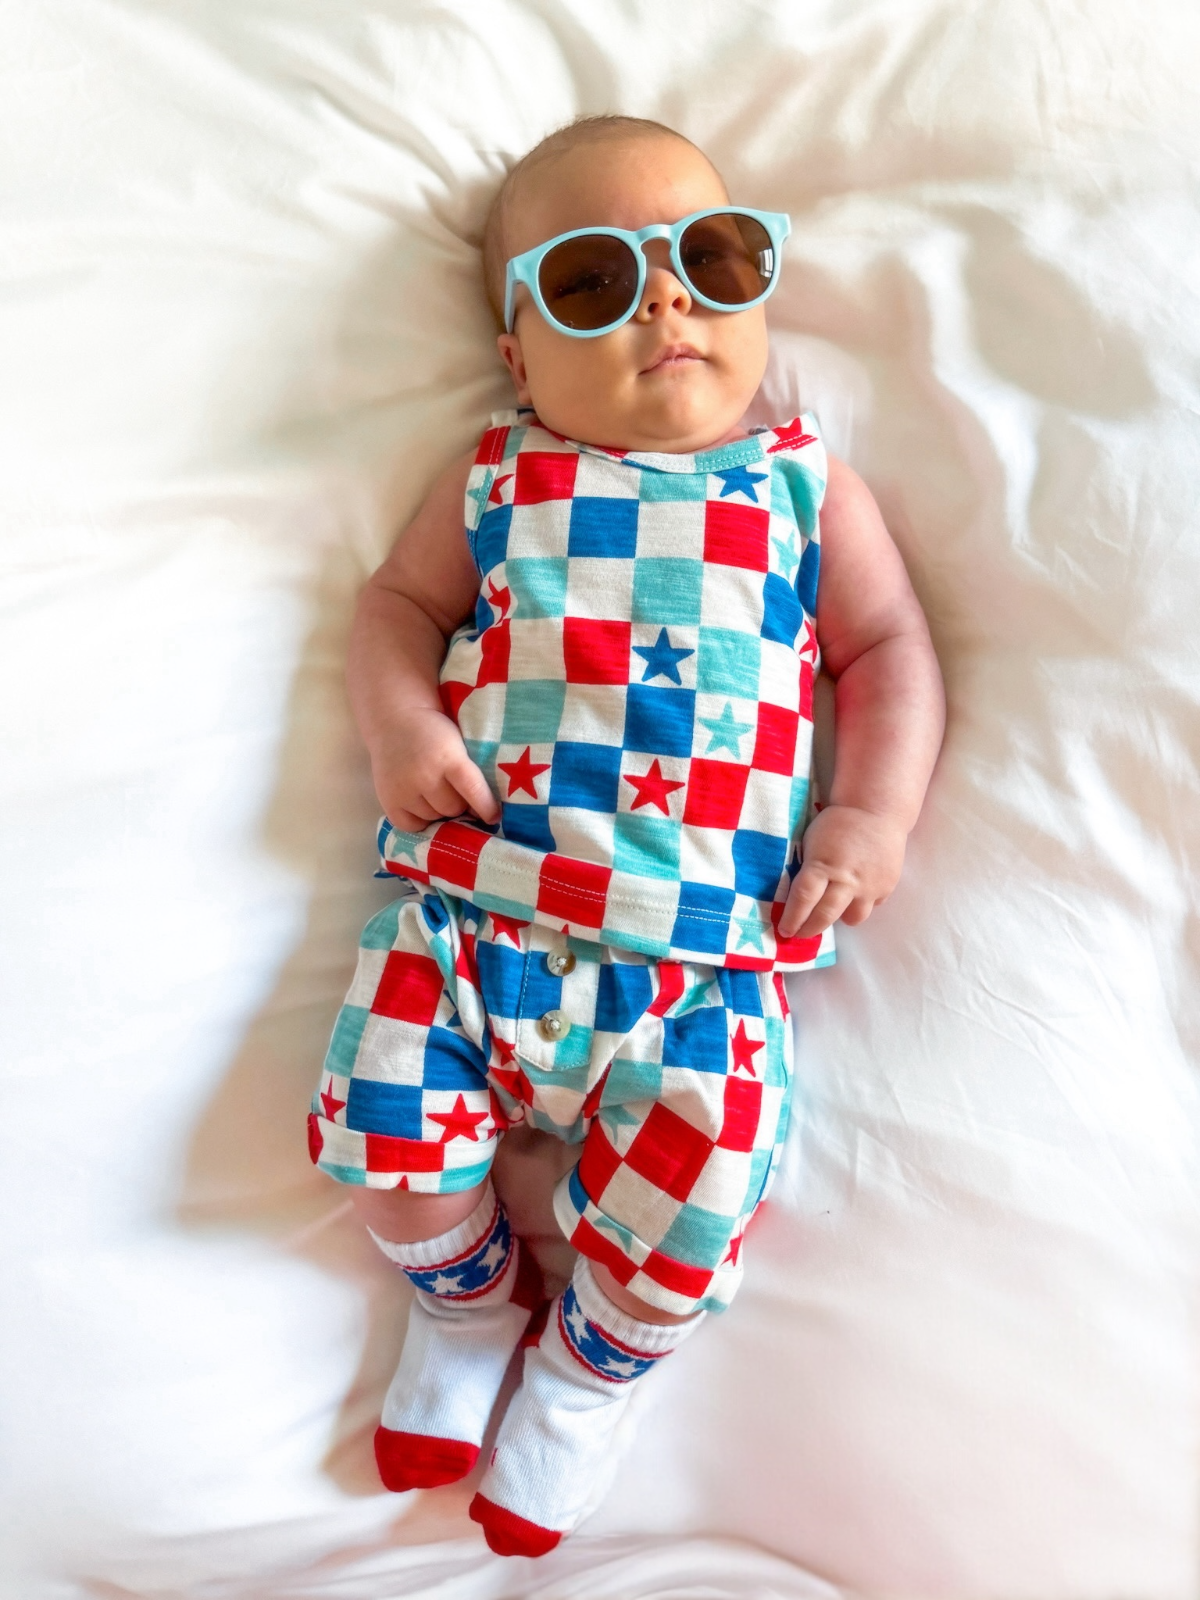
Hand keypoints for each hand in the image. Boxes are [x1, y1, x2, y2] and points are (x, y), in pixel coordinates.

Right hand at [369, 706, 498, 833]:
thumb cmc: (433, 731)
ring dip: (439, 811)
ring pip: (433, 818)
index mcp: (448, 758)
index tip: (494, 817)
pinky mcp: (388, 800)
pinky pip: (411, 826)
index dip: (486, 807)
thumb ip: (469, 771)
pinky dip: (419, 821)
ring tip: (436, 795)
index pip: (473, 790)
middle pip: (453, 808)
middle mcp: (425, 776)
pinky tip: (422, 807)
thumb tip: (480, 809)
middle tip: (457, 794)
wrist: (394, 719)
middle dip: (459, 804)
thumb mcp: (457, 743)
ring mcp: (404, 790)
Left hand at [779, 804, 906, 938]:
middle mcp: (847, 879)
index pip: (804, 899)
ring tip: (832, 910)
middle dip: (810, 929)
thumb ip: (809, 869)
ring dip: (840, 917)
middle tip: (800, 934)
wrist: (877, 811)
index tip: (785, 929)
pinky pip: (872, 906)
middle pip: (825, 915)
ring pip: (853, 918)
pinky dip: (861, 903)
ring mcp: (869, 886)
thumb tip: (799, 895)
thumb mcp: (813, 842)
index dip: (792, 918)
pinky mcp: (886, 886)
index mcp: (823, 864)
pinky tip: (856, 893)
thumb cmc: (837, 823)